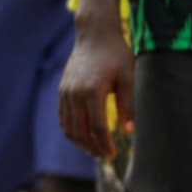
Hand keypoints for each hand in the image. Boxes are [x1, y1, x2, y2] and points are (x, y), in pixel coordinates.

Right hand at [58, 19, 133, 160]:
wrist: (94, 35)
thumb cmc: (116, 55)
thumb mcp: (128, 78)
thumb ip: (128, 105)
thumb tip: (129, 132)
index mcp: (92, 91)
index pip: (97, 128)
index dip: (105, 145)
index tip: (114, 155)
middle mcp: (74, 94)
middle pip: (79, 132)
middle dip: (92, 148)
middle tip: (105, 157)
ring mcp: (65, 92)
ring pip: (68, 127)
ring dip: (80, 142)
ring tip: (95, 150)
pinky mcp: (62, 91)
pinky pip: (63, 118)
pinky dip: (71, 131)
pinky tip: (84, 135)